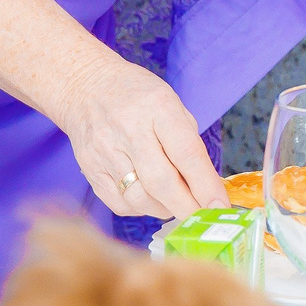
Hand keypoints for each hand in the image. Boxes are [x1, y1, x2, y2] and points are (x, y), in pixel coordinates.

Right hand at [51, 54, 225, 218]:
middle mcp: (129, 129)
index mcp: (158, 107)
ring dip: (165, 208)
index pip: (186, 153)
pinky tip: (149, 197)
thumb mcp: (171, 104)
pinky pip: (121, 204)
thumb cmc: (138, 96)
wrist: (86, 86)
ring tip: (175, 201)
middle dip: (187, 207)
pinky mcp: (90, 169)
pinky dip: (142, 207)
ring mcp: (105, 151)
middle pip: (161, 183)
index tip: (220, 206)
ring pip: (140, 199)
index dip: (205, 185)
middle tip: (202, 219)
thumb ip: (189, 143)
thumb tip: (207, 187)